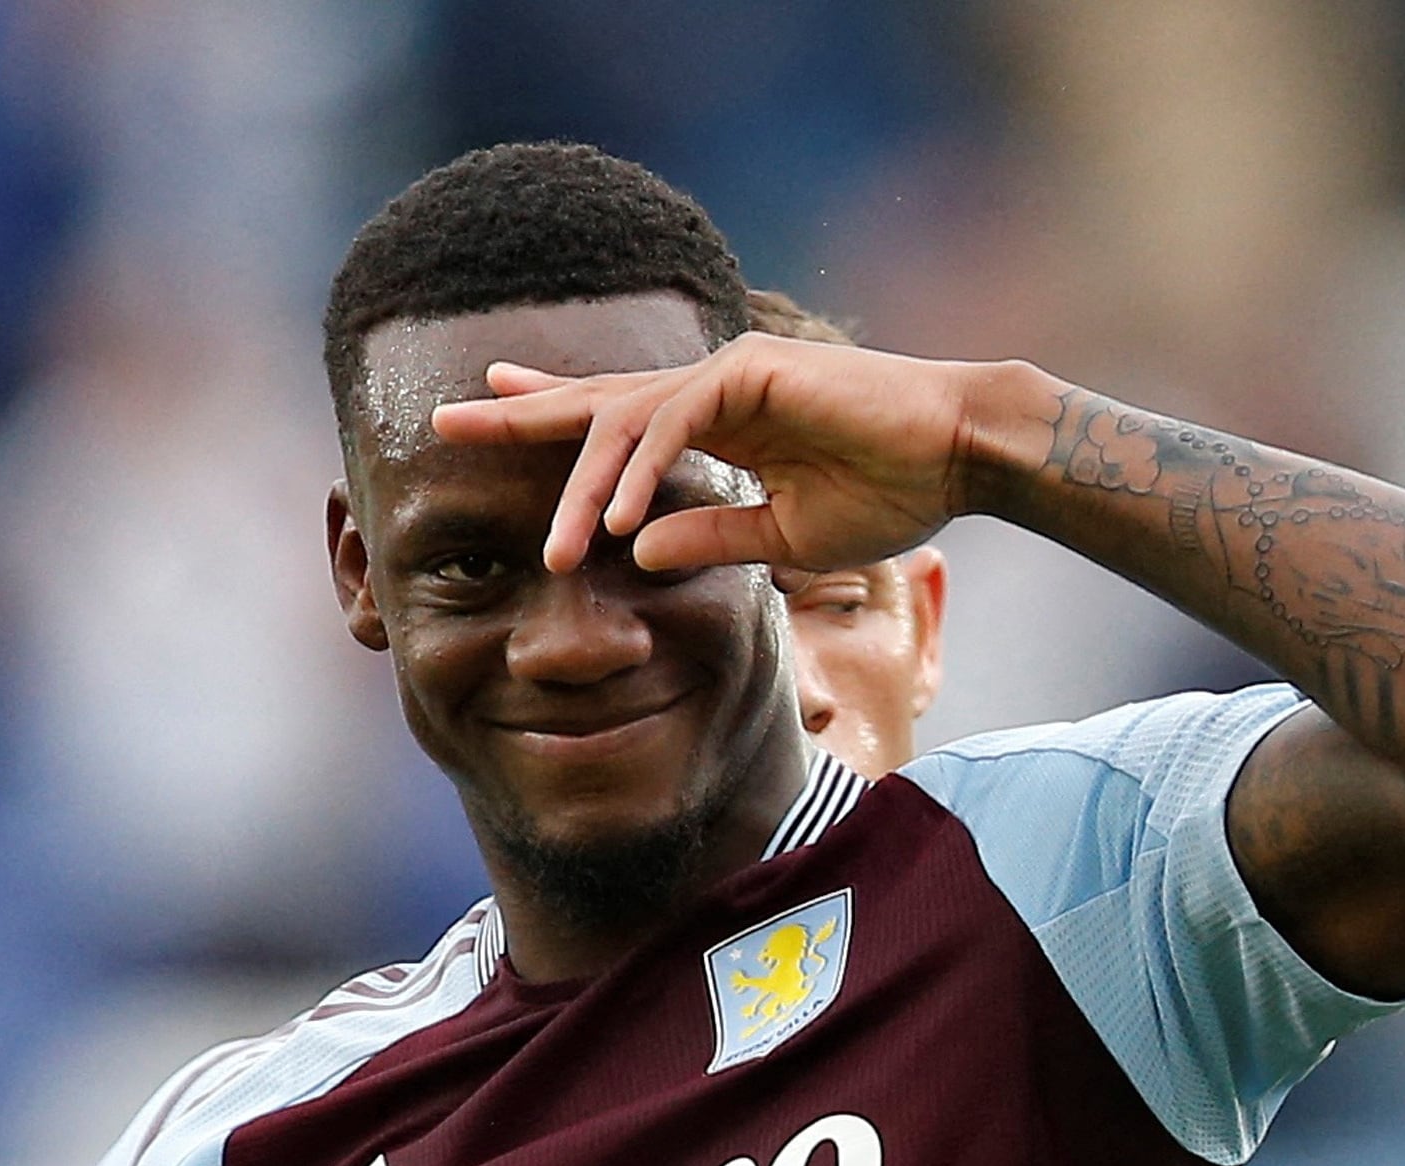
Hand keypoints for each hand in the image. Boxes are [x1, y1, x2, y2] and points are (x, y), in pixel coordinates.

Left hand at [429, 334, 995, 573]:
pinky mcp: (754, 372)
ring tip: (557, 554)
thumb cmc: (890, 492)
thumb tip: (639, 551)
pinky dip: (645, 475)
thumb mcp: (783, 536)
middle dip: (520, 413)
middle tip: (444, 420)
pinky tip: (623, 522)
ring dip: (588, 494)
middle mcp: (713, 388)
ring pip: (628, 427)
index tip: (488, 405)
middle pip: (597, 401)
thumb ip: (709, 536)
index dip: (552, 410)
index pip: (617, 415)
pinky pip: (676, 427)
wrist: (960, 458)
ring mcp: (730, 373)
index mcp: (718, 420)